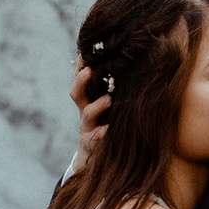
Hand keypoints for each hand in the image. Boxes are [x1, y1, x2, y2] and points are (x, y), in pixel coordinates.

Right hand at [68, 60, 111, 177]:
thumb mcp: (109, 107)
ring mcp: (88, 128)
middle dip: (81, 81)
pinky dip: (105, 133)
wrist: (98, 156)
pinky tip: (112, 129)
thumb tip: (132, 65)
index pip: (82, 79)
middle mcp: (86, 111)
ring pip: (88, 115)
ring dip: (97, 106)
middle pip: (77, 93)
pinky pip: (98, 138)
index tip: (85, 52)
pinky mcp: (92, 144)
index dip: (81, 65)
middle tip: (89, 71)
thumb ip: (115, 91)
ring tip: (108, 100)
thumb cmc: (109, 125)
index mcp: (89, 99)